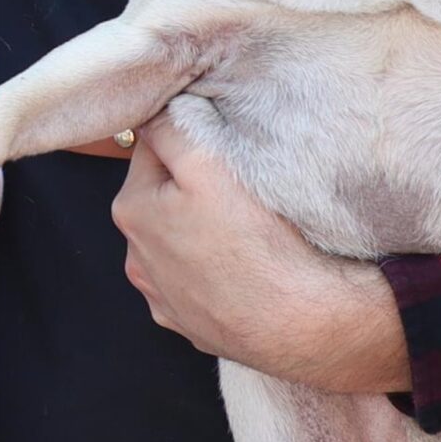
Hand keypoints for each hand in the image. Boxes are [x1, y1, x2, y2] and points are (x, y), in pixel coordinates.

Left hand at [113, 111, 407, 393]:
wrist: (309, 326)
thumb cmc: (259, 241)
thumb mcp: (208, 163)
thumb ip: (171, 128)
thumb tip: (154, 112)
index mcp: (131, 212)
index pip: (151, 152)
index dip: (186, 141)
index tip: (219, 149)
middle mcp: (136, 260)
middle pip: (162, 200)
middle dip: (190, 189)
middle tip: (239, 192)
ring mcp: (164, 301)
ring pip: (180, 245)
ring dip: (201, 233)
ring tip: (247, 235)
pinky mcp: (194, 329)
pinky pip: (201, 287)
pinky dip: (217, 276)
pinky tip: (246, 273)